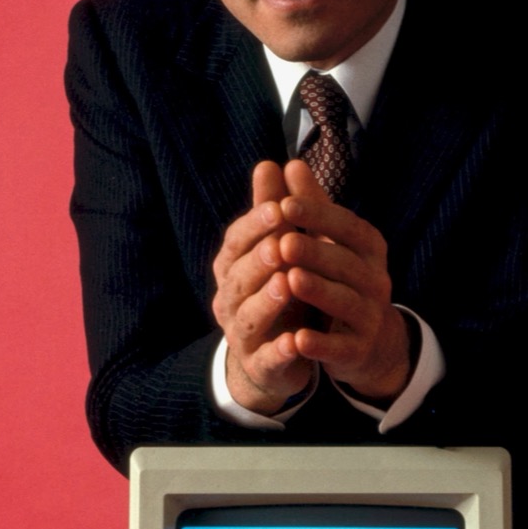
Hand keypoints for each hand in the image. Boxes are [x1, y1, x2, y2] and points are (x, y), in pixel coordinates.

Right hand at [211, 161, 315, 413]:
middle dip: (259, 259)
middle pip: (238, 278)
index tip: (280, 207)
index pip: (237, 242)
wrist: (275, 355)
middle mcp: (231, 300)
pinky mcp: (262, 365)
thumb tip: (271, 163)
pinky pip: (268, 358)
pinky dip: (280, 350)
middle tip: (282, 243)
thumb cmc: (278, 291)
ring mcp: (243, 335)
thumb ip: (274, 211)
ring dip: (266, 300)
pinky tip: (296, 341)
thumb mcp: (278, 248)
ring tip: (287, 283)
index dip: (256, 225)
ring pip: (249, 317)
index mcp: (233, 268)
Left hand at [275, 160, 411, 401]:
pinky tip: (298, 339)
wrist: (368, 341)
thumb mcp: (330, 243)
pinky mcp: (358, 350)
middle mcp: (375, 279)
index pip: (347, 226)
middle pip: (346, 263)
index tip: (285, 203)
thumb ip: (311, 207)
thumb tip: (290, 163)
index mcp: (369, 248)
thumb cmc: (341, 280)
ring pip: (346, 302)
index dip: (318, 215)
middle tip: (283, 242)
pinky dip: (321, 344)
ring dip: (319, 292)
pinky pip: (341, 347)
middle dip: (315, 252)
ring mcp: (370, 316)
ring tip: (292, 280)